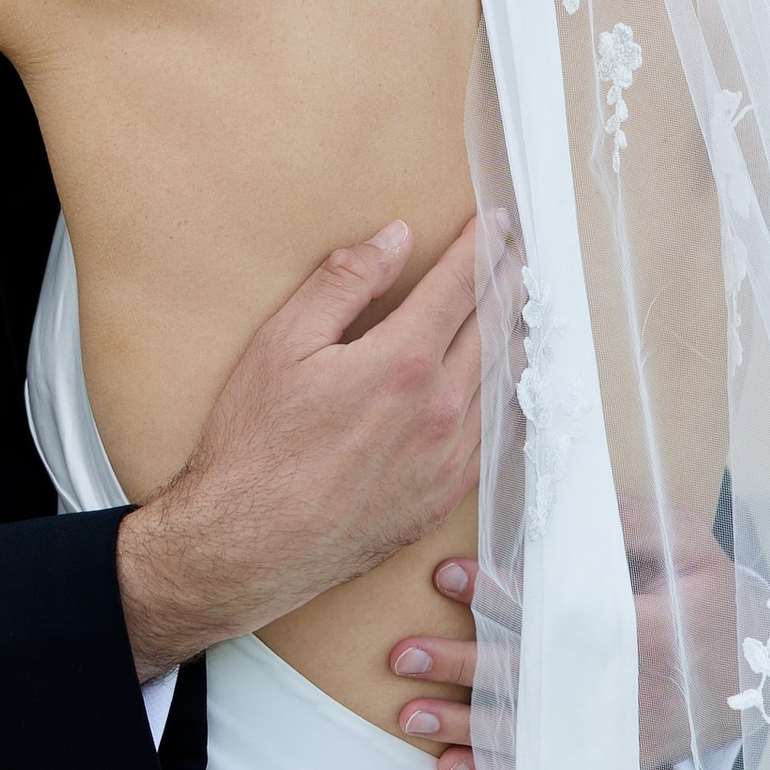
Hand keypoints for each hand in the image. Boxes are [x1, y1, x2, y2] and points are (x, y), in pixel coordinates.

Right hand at [114, 213, 499, 681]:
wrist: (248, 547)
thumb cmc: (254, 448)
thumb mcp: (281, 345)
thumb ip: (342, 283)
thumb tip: (393, 240)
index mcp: (402, 362)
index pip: (459, 285)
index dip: (481, 246)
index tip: (496, 223)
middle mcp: (441, 409)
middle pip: (495, 328)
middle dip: (509, 283)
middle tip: (518, 256)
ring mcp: (450, 458)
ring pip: (504, 381)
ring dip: (517, 336)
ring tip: (521, 309)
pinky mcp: (445, 496)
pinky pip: (497, 434)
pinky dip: (508, 395)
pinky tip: (504, 384)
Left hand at [386, 497, 742, 769]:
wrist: (751, 682)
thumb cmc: (710, 604)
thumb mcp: (691, 549)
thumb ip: (634, 524)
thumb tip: (572, 503)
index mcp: (638, 627)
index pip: (553, 607)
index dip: (496, 591)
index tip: (444, 574)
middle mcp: (617, 686)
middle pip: (527, 675)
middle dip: (460, 664)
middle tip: (401, 654)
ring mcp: (609, 731)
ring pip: (525, 732)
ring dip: (461, 724)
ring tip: (407, 713)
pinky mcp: (606, 761)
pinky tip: (446, 765)